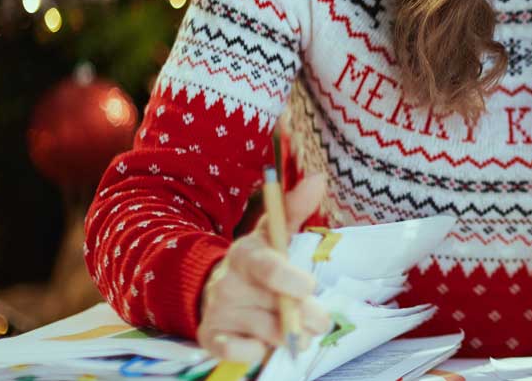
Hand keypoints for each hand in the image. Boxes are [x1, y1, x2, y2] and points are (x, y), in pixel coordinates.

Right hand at [197, 174, 332, 362]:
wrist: (215, 291)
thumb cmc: (259, 263)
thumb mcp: (273, 235)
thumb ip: (295, 209)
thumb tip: (317, 178)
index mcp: (246, 254)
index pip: (265, 266)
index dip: (288, 279)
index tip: (309, 287)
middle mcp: (228, 282)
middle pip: (275, 306)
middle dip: (306, 316)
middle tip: (321, 320)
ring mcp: (219, 311)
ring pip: (267, 333)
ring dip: (291, 336)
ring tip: (297, 330)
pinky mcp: (211, 337)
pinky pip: (239, 353)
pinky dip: (257, 352)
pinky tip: (263, 342)